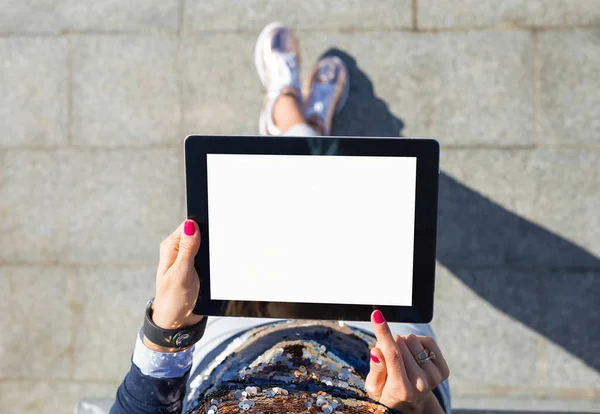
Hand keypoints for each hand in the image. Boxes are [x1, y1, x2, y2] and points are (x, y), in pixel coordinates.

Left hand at [143, 220, 203, 351]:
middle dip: (211, 238)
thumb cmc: (174, 300)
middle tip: (215, 253)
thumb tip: (191, 225)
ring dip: (214, 251)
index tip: (216, 231)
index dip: (203, 224)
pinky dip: (215, 259)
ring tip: (216, 263)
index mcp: (171, 246)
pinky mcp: (198, 266)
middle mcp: (180, 249)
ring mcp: (189, 258)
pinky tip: (218, 266)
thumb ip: (187, 249)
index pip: (190, 224)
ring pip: (207, 245)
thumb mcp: (181, 274)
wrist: (178, 321)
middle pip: (200, 232)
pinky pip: (210, 256)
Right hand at [365, 310, 449, 413]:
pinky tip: (412, 354)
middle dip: (388, 342)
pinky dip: (416, 342)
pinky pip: (428, 341)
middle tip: (387, 355)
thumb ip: (375, 370)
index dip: (384, 333)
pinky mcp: (443, 370)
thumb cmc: (387, 391)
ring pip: (412, 339)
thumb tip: (377, 351)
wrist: (411, 403)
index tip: (377, 315)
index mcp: (401, 390)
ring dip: (402, 342)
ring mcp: (434, 377)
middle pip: (400, 344)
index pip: (392, 355)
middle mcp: (421, 385)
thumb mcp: (374, 387)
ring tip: (401, 356)